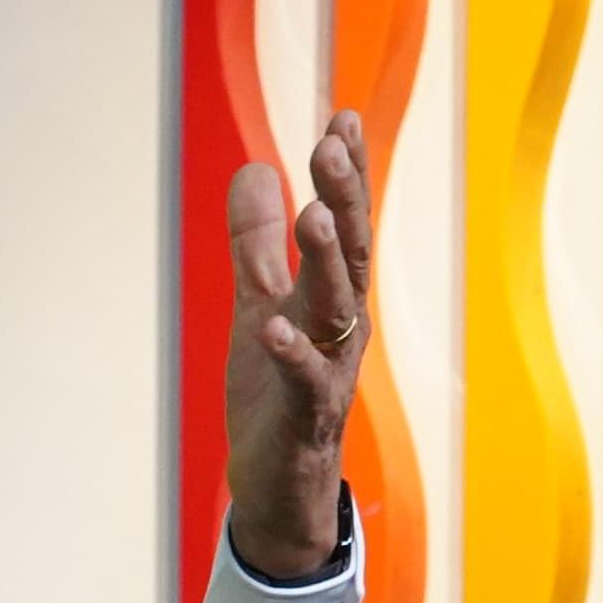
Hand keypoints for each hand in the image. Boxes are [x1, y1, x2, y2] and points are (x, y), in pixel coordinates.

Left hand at [221, 112, 375, 578]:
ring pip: (335, 309)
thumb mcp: (259, 304)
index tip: (342, 117)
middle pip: (348, 252)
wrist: (278, 485)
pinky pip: (302, 380)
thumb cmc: (276, 390)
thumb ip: (256, 243)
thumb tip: (253, 169)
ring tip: (314, 215)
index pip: (343, 223)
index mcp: (332, 295)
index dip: (346, 174)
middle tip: (334, 144)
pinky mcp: (304, 416)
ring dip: (325, 262)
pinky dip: (290, 352)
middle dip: (343, 198)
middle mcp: (342, 325)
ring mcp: (327, 370)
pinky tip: (273, 324)